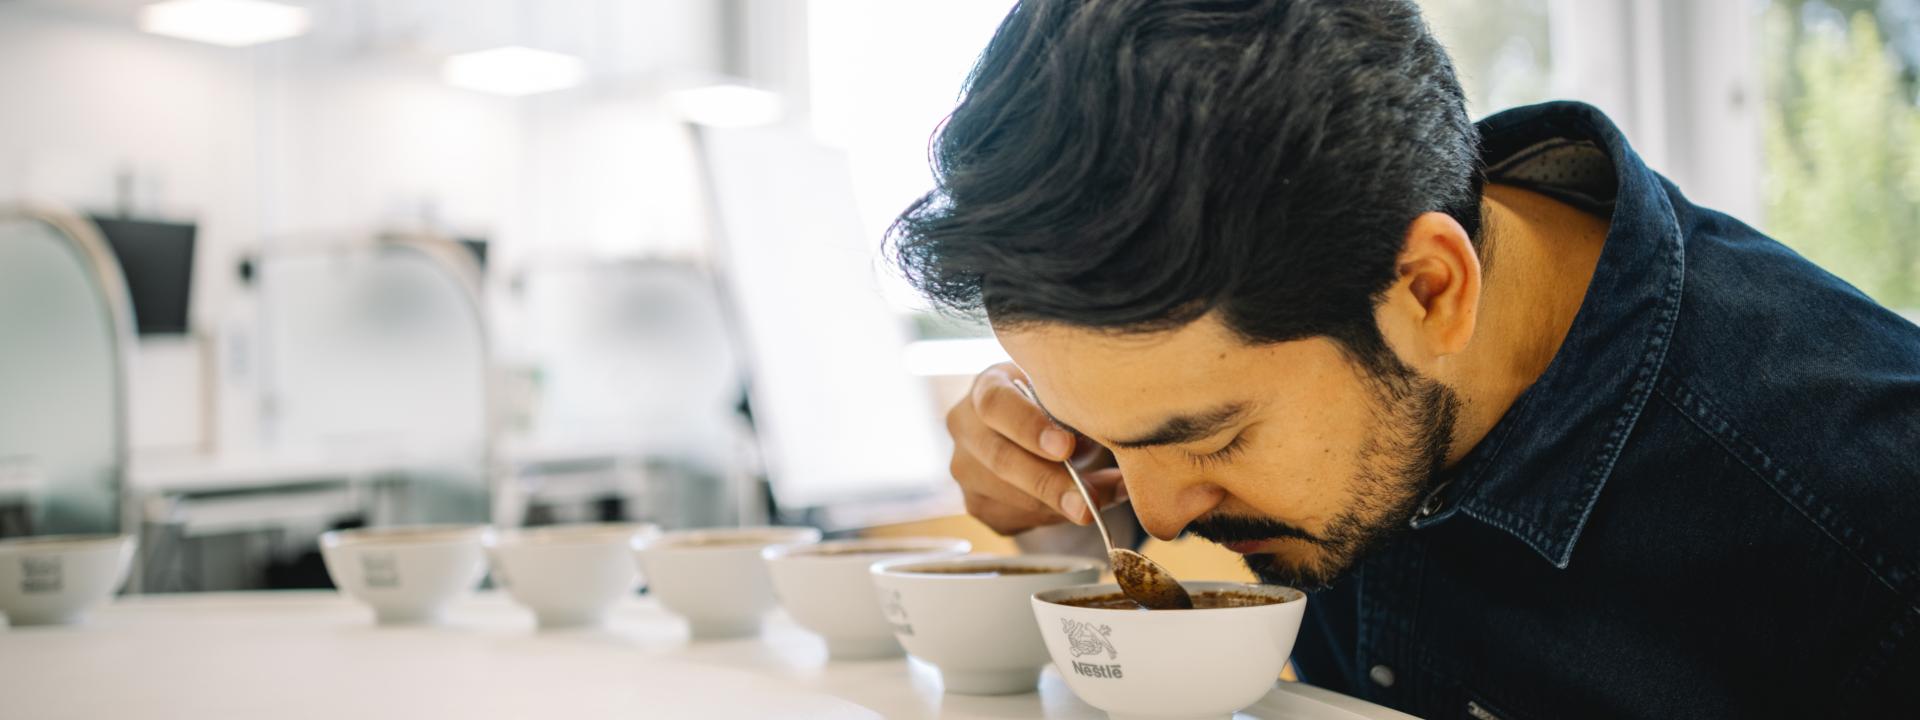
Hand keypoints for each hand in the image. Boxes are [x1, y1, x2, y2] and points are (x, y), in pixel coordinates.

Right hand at [944, 362, 1124, 534]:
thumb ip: (1088, 424)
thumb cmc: (1056, 408)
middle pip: (1000, 459)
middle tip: (1088, 502)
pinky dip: (1050, 518)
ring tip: (1097, 505)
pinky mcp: (975, 503)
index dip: (1029, 426)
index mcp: (987, 386)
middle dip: (1048, 483)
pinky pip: (1013, 519)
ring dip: (1056, 506)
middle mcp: (965, 426)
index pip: (996, 404)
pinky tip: (1071, 508)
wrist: (1029, 428)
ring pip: (1007, 497)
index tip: (1066, 446)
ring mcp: (964, 468)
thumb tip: (1127, 474)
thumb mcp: (1068, 402)